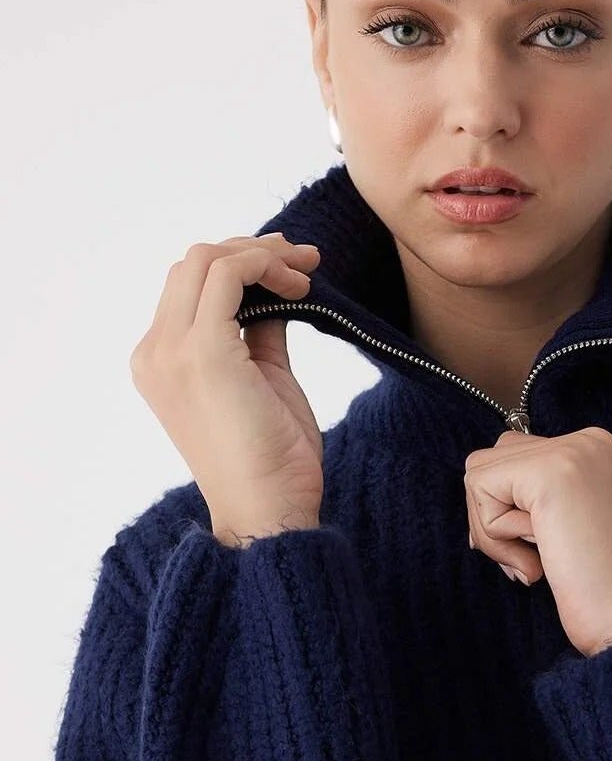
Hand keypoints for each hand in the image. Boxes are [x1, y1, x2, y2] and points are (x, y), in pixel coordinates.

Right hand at [129, 232, 325, 544]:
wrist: (269, 510)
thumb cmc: (272, 459)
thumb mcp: (263, 380)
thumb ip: (258, 333)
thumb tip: (274, 293)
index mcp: (160, 362)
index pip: (189, 286)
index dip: (240, 266)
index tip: (291, 270)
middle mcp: (155, 352)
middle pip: (192, 264)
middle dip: (252, 250)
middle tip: (304, 260)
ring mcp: (172, 351)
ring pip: (206, 259)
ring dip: (263, 254)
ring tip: (307, 271)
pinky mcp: (203, 352)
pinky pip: (228, 274)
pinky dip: (266, 266)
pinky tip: (301, 287)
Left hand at [463, 426, 611, 657]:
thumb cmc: (606, 591)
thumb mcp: (575, 527)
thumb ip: (539, 500)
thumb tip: (483, 493)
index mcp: (599, 454)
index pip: (519, 458)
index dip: (507, 511)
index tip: (529, 557)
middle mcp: (590, 443)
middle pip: (495, 459)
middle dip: (493, 517)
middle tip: (527, 563)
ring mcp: (572, 452)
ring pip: (480, 472)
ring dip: (492, 528)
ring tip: (534, 563)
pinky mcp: (550, 472)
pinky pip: (480, 488)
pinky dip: (494, 534)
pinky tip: (535, 559)